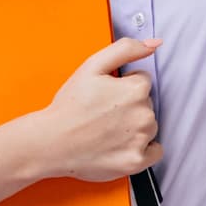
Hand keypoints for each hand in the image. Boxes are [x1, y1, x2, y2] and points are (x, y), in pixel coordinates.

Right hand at [43, 36, 162, 182]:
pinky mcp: (136, 162)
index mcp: (136, 89)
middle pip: (147, 104)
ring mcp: (141, 140)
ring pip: (150, 126)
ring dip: (135, 126)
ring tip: (108, 130)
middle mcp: (144, 114)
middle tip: (103, 113)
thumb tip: (155, 43)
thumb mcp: (93, 65)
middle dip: (130, 105)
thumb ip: (126, 49)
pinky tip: (121, 145)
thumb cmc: (70, 105)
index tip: (106, 95)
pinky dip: (143, 149)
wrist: (51, 142)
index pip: (142, 81)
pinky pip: (155, 151)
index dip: (123, 85)